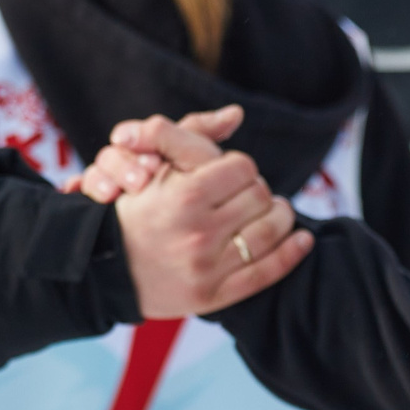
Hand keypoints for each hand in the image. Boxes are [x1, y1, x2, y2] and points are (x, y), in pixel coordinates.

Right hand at [102, 106, 313, 316]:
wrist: (107, 268)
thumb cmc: (136, 208)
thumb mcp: (154, 163)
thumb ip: (191, 133)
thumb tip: (236, 113)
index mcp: (184, 196)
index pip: (242, 167)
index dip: (241, 167)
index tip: (233, 174)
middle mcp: (197, 233)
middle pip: (260, 198)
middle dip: (260, 191)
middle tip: (253, 195)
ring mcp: (206, 267)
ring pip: (271, 232)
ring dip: (282, 217)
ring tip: (276, 213)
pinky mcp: (213, 295)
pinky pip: (267, 272)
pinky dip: (292, 252)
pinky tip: (302, 239)